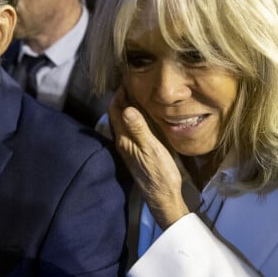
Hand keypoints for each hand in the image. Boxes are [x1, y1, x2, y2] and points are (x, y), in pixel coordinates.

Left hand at [109, 85, 188, 228]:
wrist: (162, 196)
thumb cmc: (159, 173)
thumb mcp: (151, 149)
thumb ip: (139, 129)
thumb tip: (126, 108)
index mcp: (124, 140)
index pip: (115, 111)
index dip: (118, 95)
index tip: (127, 80)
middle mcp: (122, 143)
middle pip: (116, 115)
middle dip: (121, 99)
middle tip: (133, 83)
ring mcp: (128, 148)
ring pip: (123, 123)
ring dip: (127, 108)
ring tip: (139, 95)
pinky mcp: (135, 153)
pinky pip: (130, 130)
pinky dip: (133, 119)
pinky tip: (143, 116)